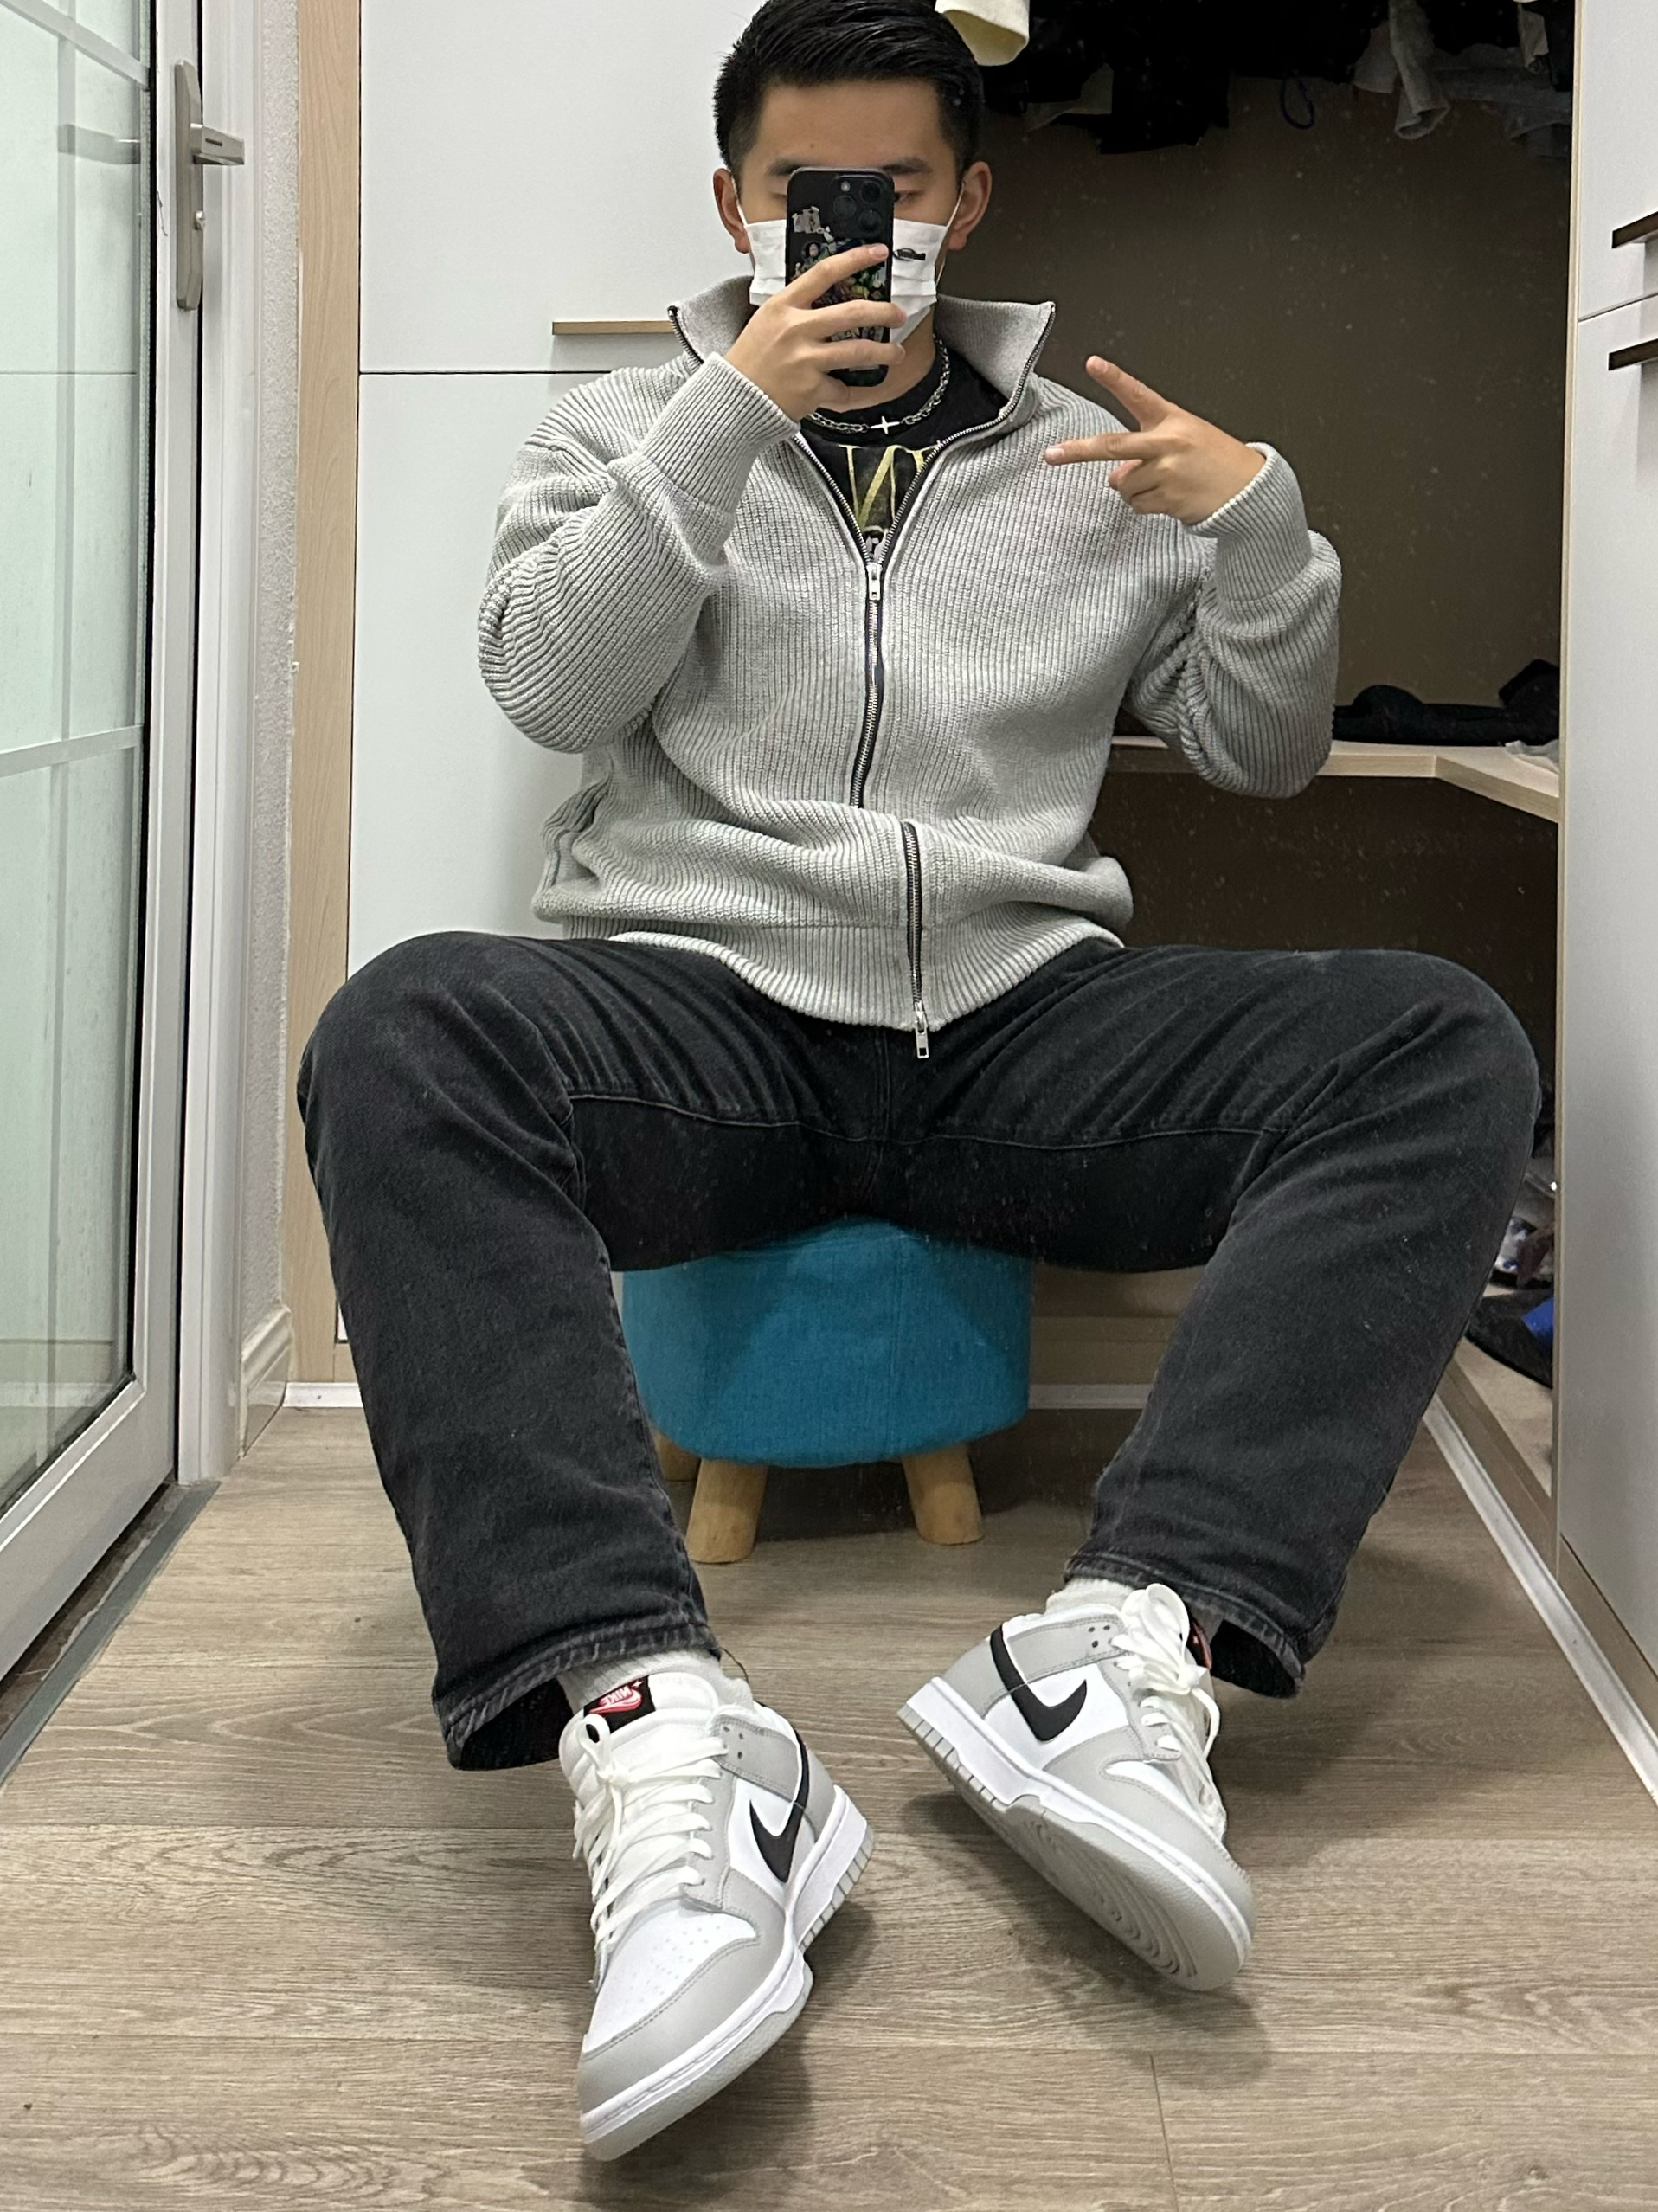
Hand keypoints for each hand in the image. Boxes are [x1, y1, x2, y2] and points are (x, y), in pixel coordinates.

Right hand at [725, 243, 906, 422]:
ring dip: (884, 353)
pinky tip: (867, 388)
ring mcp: (805, 360)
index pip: (824, 272)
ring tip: (896, 354)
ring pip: (858, 352)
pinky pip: (845, 389)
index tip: (878, 253)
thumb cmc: (751, 360)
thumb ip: (796, 308)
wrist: (734, 397)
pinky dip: (859, 392)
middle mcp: (796, 329)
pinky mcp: (812, 388)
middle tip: (898, 314)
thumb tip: (830, 298)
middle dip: (883, 312)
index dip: (855, 259)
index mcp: (784, 306)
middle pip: (852, 312)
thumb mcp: (767, 320)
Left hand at [1043, 359, 1265, 523]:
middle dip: (1077, 452)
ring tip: (1169, 484)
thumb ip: (1146, 451)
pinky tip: (1174, 498)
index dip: (1114, 378)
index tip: (1093, 363)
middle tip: (1051, 455)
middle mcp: (1167, 442)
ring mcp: (1167, 470)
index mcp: (1172, 419)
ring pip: (1124, 485)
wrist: (1250, 490)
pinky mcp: (1169, 497)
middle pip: (1112, 446)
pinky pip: (1138, 505)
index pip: (1138, 395)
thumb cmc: (1216, 461)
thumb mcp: (1186, 439)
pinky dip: (1149, 505)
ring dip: (1137, 490)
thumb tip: (1116, 477)